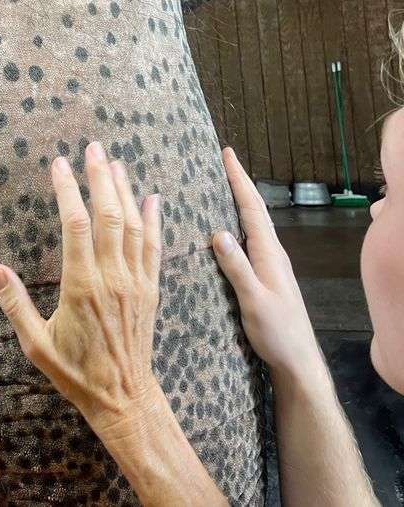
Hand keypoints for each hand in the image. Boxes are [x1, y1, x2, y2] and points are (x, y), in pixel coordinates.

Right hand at [0, 141, 164, 436]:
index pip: (76, 225)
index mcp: (81, 287)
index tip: (58, 164)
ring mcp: (135, 282)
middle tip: (92, 147)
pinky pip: (154, 247)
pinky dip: (153, 219)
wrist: (124, 399)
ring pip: (133, 225)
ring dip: (124, 190)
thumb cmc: (76, 373)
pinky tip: (150, 198)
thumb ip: (15, 303)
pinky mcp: (150, 290)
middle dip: (100, 177)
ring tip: (115, 162)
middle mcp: (112, 278)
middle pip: (109, 215)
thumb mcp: (36, 344)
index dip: (68, 190)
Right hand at [212, 147, 321, 377]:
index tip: (227, 154)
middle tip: (226, 158)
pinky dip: (242, 221)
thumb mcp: (253, 300)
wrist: (298, 361)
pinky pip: (252, 237)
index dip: (239, 179)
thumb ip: (237, 268)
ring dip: (242, 199)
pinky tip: (233, 226)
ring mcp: (272, 264)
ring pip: (255, 222)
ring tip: (227, 183)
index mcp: (269, 253)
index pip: (252, 208)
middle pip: (255, 209)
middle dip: (241, 182)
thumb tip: (218, 232)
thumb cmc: (277, 332)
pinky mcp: (268, 275)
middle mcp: (273, 253)